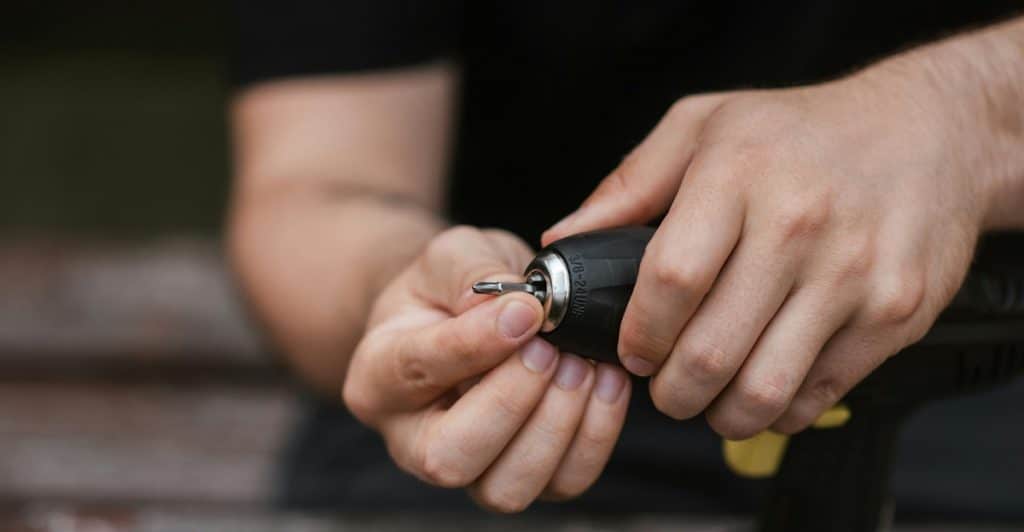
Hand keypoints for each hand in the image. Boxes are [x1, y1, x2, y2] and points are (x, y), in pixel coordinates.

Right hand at [343, 226, 630, 511]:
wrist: (465, 313)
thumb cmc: (450, 287)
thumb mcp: (451, 256)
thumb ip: (473, 274)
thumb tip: (517, 307)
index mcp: (378, 377)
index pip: (416, 371)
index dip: (474, 344)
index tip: (526, 311)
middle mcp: (410, 440)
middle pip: (450, 457)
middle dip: (512, 403)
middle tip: (551, 349)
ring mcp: (468, 469)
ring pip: (505, 488)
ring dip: (556, 425)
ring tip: (579, 363)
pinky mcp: (521, 476)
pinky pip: (561, 482)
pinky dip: (595, 434)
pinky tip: (605, 380)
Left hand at [543, 69, 995, 438]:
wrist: (929, 134)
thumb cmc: (803, 132)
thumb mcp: (704, 125)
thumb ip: (628, 185)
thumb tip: (564, 240)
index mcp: (738, 174)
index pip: (670, 281)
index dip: (639, 334)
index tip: (632, 351)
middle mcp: (799, 225)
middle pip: (711, 350)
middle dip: (671, 391)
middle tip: (666, 387)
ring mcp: (853, 274)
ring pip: (764, 389)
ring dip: (721, 414)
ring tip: (710, 398)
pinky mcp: (895, 314)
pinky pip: (819, 394)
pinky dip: (779, 411)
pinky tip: (764, 387)